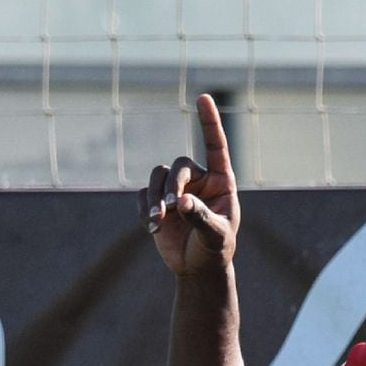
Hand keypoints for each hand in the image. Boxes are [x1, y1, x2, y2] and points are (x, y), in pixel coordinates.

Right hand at [141, 94, 239, 275]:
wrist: (197, 268)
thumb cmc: (214, 249)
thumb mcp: (215, 236)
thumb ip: (202, 218)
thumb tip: (182, 202)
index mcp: (221, 181)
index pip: (215, 146)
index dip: (209, 122)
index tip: (203, 97)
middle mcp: (198, 179)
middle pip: (178, 166)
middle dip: (172, 186)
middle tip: (172, 208)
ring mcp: (176, 188)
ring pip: (158, 177)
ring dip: (155, 198)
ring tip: (158, 223)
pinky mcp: (156, 200)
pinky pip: (144, 195)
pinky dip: (145, 210)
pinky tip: (153, 228)